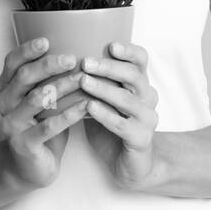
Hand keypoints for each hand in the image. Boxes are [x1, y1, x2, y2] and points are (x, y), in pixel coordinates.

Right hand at [0, 36, 88, 188]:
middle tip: (73, 59)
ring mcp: (12, 124)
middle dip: (49, 65)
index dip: (27, 50)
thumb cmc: (40, 125)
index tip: (47, 40)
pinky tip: (85, 107)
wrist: (29, 167)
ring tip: (83, 79)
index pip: (11, 63)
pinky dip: (69, 115)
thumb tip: (77, 48)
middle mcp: (5, 104)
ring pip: (37, 100)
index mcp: (7, 88)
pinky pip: (48, 126)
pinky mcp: (24, 144)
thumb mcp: (40, 100)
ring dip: (62, 87)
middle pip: (25, 78)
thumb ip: (47, 78)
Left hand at [80, 41, 159, 190]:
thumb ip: (93, 80)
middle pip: (134, 75)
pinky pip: (123, 125)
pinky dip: (106, 115)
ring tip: (83, 81)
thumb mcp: (102, 99)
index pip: (141, 60)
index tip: (110, 45)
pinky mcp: (141, 139)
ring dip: (104, 89)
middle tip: (85, 61)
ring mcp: (147, 119)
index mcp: (140, 84)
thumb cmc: (111, 126)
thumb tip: (62, 57)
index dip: (128, 51)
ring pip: (127, 99)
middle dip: (108, 67)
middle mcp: (148, 98)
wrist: (129, 165)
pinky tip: (90, 108)